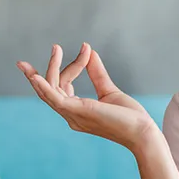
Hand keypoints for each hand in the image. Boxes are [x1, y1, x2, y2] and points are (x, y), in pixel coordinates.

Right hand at [16, 43, 157, 153]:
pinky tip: (36, 77)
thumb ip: (97, 73)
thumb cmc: (128, 117)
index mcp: (76, 111)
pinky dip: (44, 87)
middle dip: (49, 68)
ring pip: (51, 91)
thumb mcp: (109, 91)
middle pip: (52, 88)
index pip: (64, 85)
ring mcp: (73, 115)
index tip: (86, 49)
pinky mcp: (78, 112)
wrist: (142, 132)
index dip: (74, 65)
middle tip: (56, 46)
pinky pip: (55, 99)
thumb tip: (90, 52)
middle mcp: (71, 115)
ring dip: (51, 68)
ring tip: (56, 48)